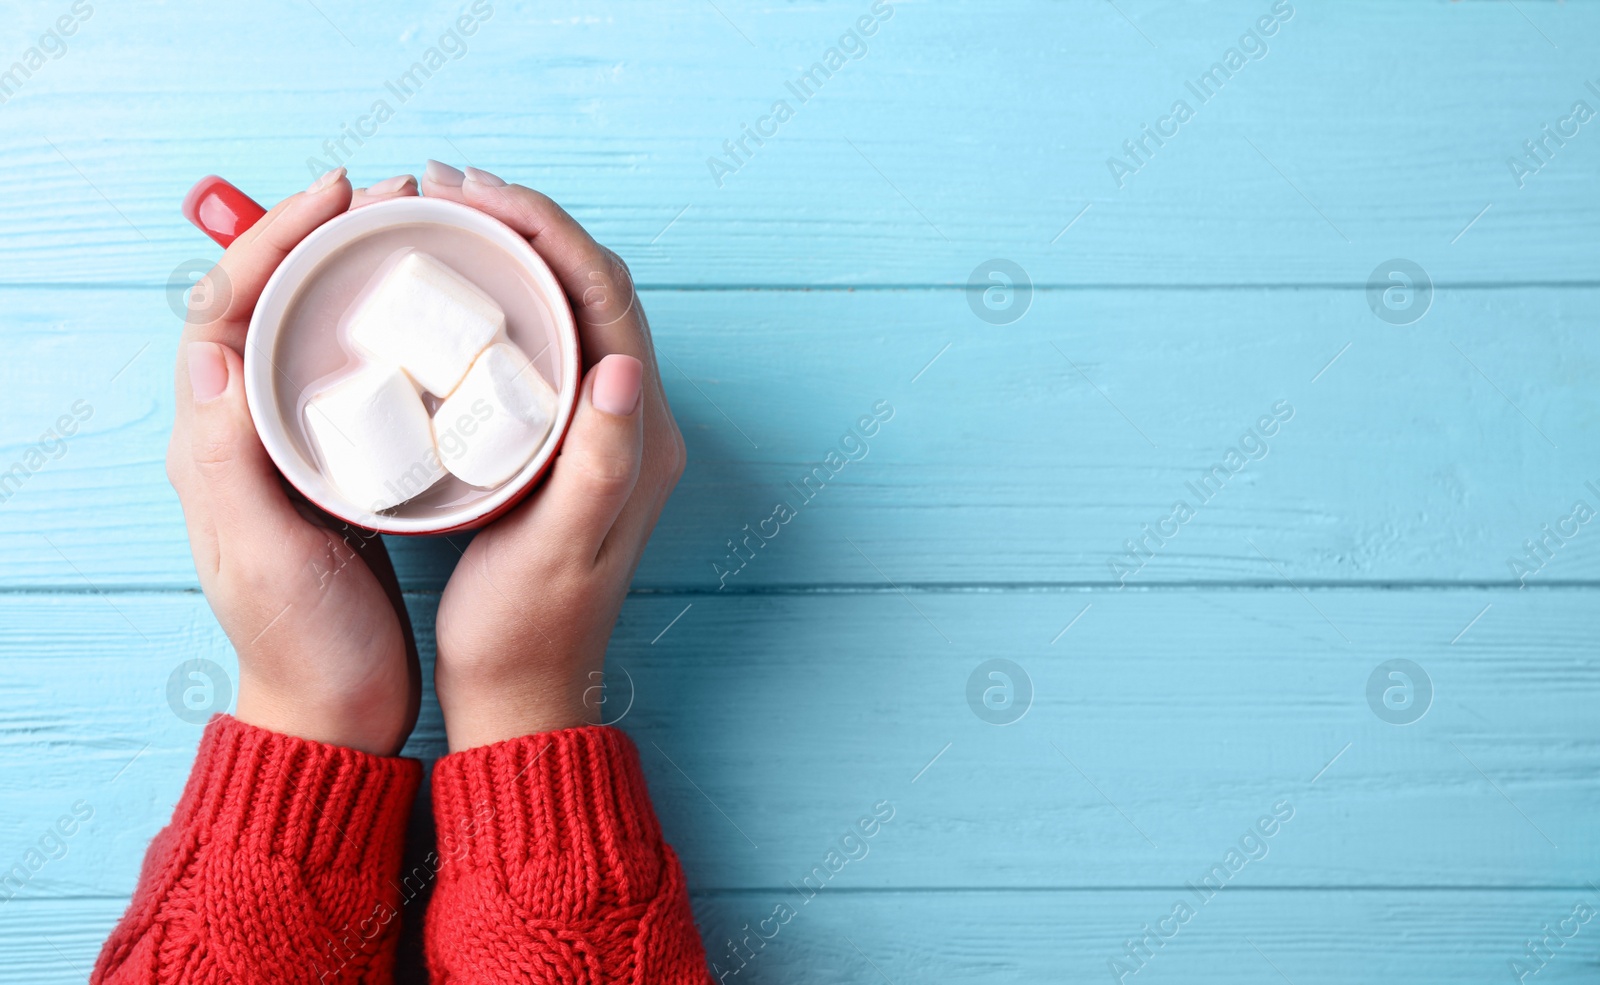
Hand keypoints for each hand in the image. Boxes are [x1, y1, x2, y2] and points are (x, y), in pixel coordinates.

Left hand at [168, 168, 425, 755]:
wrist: (339, 709)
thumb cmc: (302, 641)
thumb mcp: (260, 555)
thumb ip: (228, 459)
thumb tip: (210, 350)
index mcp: (217, 441)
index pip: (226, 309)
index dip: (273, 243)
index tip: (336, 199)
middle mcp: (252, 432)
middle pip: (275, 306)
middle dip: (327, 239)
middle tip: (395, 199)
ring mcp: (304, 448)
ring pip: (324, 333)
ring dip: (366, 276)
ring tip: (426, 238)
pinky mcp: (352, 469)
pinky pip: (366, 376)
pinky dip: (400, 333)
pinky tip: (446, 322)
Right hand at [420, 162, 686, 750]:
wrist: (523, 690)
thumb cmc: (532, 629)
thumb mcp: (560, 548)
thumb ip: (599, 463)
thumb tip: (621, 369)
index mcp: (639, 433)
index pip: (607, 296)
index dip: (547, 230)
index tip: (474, 194)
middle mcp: (630, 419)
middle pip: (591, 287)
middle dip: (527, 224)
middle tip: (446, 188)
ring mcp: (599, 429)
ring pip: (566, 309)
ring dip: (515, 255)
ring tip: (445, 218)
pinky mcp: (564, 444)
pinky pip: (542, 345)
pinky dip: (502, 302)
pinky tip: (453, 293)